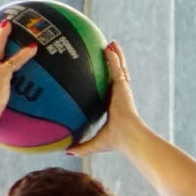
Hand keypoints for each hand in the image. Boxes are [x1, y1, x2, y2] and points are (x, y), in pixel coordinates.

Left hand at [67, 40, 147, 156]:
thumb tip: (67, 151)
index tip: (100, 75)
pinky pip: (117, 68)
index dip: (105, 81)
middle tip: (107, 52)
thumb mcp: (95, 143)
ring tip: (111, 44)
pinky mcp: (122, 86)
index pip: (108, 90)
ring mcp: (122, 89)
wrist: (128, 137)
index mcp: (112, 105)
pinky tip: (109, 47)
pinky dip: (114, 57)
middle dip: (113, 64)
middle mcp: (118, 95)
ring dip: (116, 55)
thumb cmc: (115, 141)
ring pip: (119, 68)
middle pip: (115, 75)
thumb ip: (82, 147)